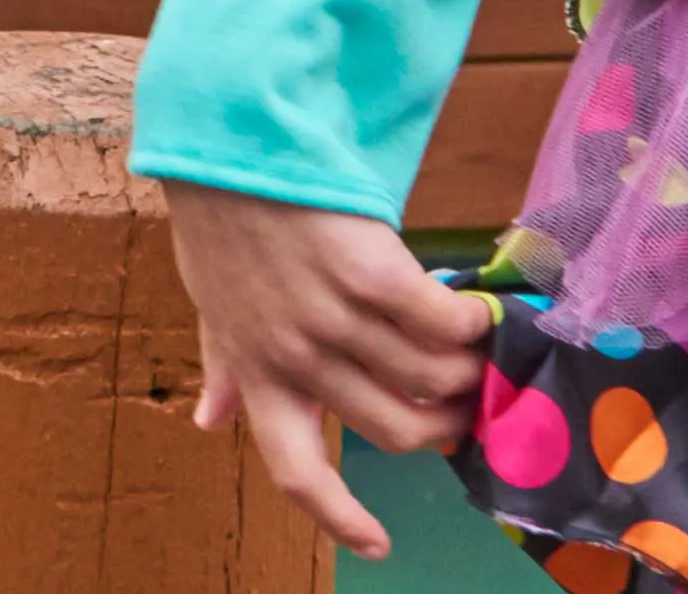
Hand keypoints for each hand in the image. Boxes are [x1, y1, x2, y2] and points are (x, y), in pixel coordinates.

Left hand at [163, 180, 491, 559]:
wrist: (229, 144)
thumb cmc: (222, 223)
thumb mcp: (213, 300)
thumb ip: (225, 364)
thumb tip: (208, 423)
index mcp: (257, 374)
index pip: (295, 471)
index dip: (339, 517)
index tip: (379, 545)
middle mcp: (296, 358)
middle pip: (395, 431)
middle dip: (442, 426)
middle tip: (466, 402)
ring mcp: (333, 318)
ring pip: (430, 381)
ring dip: (467, 374)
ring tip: (478, 352)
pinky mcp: (371, 274)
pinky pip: (444, 325)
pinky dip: (472, 324)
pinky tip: (478, 311)